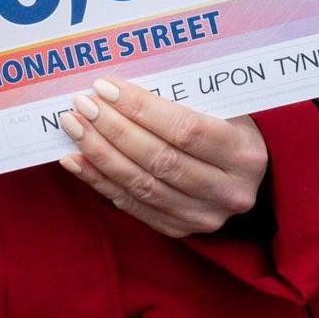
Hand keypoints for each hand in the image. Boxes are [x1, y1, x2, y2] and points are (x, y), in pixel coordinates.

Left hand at [57, 79, 267, 237]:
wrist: (241, 175)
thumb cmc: (224, 127)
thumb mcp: (220, 108)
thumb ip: (181, 98)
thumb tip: (118, 87)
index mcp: (244, 153)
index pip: (186, 130)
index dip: (141, 109)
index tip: (105, 88)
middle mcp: (229, 191)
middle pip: (160, 160)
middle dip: (114, 130)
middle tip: (82, 105)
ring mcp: (204, 216)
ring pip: (142, 185)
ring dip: (100, 155)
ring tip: (73, 127)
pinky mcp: (180, 230)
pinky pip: (132, 205)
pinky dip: (99, 181)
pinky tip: (75, 159)